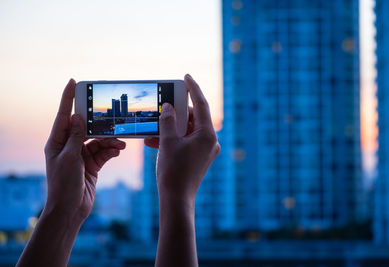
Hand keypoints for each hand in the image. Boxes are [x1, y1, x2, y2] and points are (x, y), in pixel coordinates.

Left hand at [43, 79, 125, 223]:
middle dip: (101, 125)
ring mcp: (81, 155)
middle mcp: (68, 146)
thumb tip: (78, 117)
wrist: (70, 209)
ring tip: (121, 143)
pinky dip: (111, 150)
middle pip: (86, 128)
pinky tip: (118, 150)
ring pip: (98, 140)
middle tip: (113, 118)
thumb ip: (76, 137)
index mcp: (57, 142)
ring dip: (110, 141)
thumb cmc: (64, 185)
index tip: (73, 82)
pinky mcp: (92, 164)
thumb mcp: (70, 158)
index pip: (64, 115)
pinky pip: (103, 152)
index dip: (68, 98)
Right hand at [145, 74, 219, 202]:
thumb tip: (168, 107)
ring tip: (153, 128)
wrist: (177, 200)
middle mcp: (210, 141)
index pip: (201, 105)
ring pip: (187, 130)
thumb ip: (168, 121)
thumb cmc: (173, 171)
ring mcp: (206, 150)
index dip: (193, 89)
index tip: (186, 76)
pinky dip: (173, 139)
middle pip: (193, 118)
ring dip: (171, 128)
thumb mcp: (168, 142)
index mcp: (207, 135)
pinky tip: (156, 141)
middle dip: (175, 113)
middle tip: (162, 107)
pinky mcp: (199, 157)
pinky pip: (186, 142)